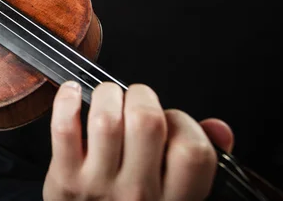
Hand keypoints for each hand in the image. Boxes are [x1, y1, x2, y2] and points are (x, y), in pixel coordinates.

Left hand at [43, 82, 232, 200]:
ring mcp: (99, 186)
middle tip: (136, 101)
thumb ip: (200, 161)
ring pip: (106, 120)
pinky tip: (72, 92)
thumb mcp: (177, 196)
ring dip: (107, 95)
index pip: (193, 150)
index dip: (184, 123)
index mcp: (175, 199)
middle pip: (146, 122)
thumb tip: (218, 128)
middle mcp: (139, 193)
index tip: (170, 122)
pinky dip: (66, 101)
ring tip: (108, 98)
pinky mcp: (65, 180)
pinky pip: (64, 129)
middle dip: (142, 96)